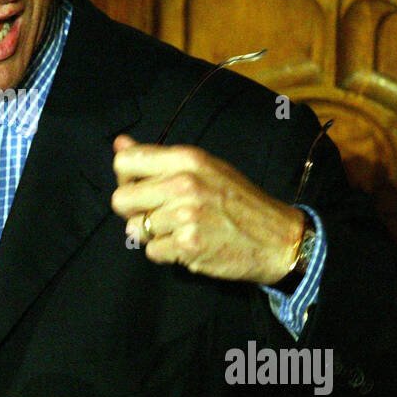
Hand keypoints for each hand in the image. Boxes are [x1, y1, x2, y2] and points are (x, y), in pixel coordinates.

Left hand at [111, 134, 304, 284]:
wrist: (277, 238)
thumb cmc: (238, 201)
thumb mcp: (204, 167)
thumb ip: (159, 158)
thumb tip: (119, 144)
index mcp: (186, 159)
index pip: (125, 162)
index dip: (126, 178)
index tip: (140, 187)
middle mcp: (183, 184)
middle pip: (121, 199)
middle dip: (133, 210)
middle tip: (157, 214)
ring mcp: (185, 216)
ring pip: (135, 229)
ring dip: (153, 234)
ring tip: (180, 230)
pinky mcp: (187, 245)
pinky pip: (152, 251)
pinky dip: (166, 252)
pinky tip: (187, 245)